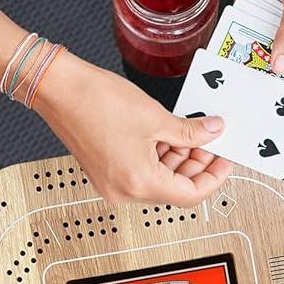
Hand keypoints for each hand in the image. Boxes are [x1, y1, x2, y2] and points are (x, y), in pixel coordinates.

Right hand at [34, 52, 233, 204]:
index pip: (192, 194)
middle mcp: (125, 192)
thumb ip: (190, 132)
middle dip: (197, 164)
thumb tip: (213, 133)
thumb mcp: (156, 117)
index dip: (215, 175)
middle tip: (212, 140)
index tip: (225, 158)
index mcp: (140, 184)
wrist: (58, 89)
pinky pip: (143, 171)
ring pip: (160, 180)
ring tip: (189, 131)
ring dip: (178, 158)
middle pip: (176, 189)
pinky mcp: (107, 172)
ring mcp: (114, 184)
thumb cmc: (95, 102)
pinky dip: (159, 156)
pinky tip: (168, 132)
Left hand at [226, 0, 283, 74]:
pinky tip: (231, 56)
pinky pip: (243, 26)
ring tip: (248, 81)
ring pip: (265, 40)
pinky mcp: (250, 1)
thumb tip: (283, 64)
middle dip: (281, 67)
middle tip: (270, 95)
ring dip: (256, 54)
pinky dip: (237, 37)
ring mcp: (274, 7)